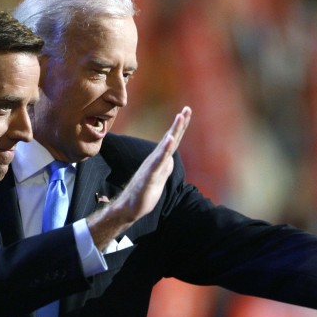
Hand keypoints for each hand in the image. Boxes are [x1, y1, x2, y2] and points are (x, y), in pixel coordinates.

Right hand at [87, 106, 190, 248]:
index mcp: (160, 160)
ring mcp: (152, 166)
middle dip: (179, 124)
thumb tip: (170, 158)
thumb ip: (164, 166)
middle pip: (170, 139)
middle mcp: (156, 159)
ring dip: (173, 131)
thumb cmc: (144, 193)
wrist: (129, 207)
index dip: (180, 127)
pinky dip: (165, 149)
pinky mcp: (150, 175)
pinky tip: (170, 139)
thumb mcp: (159, 177)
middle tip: (187, 109)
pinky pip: (158, 160)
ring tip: (180, 117)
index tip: (186, 112)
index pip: (172, 141)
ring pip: (165, 146)